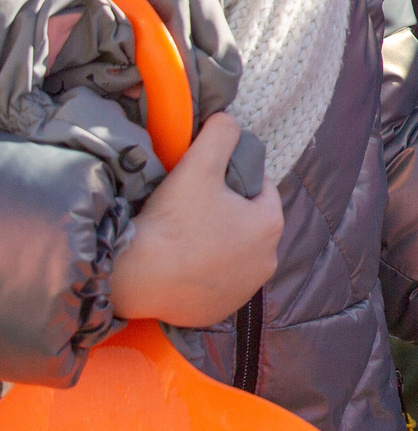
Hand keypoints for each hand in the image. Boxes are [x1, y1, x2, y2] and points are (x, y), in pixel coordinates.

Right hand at [108, 113, 282, 327]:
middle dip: (226, 212)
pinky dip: (204, 271)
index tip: (207, 180)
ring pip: (233, 252)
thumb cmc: (170, 222)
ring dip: (216, 242)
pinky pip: (216, 282)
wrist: (133, 279)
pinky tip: (180, 262)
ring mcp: (245, 290)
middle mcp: (268, 260)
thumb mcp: (198, 165)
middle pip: (247, 222)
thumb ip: (221, 134)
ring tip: (184, 234)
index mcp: (270, 224)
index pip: (260, 189)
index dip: (234, 179)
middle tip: (192, 206)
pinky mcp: (220, 311)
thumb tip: (229, 119)